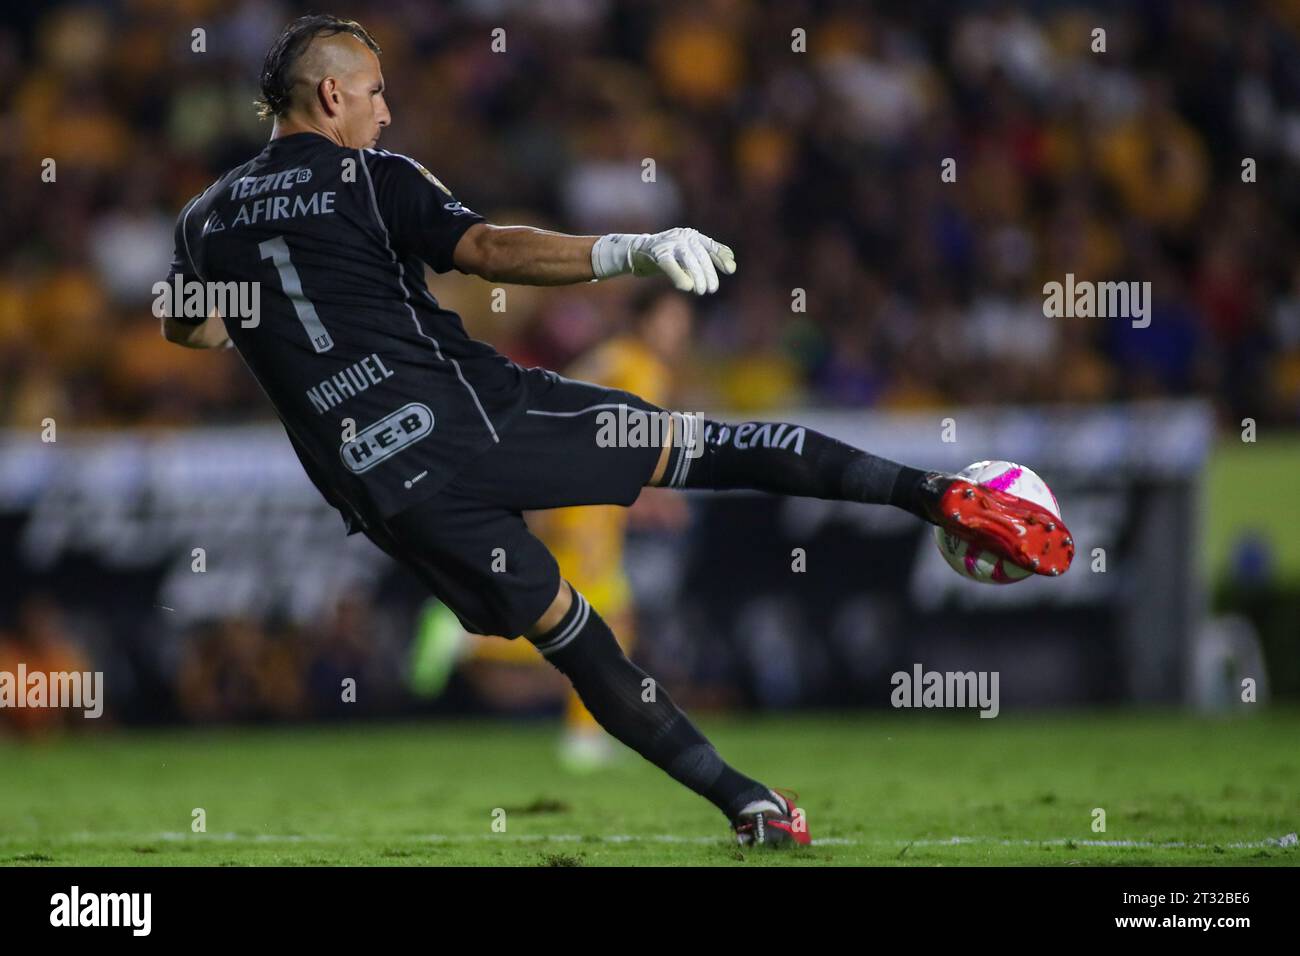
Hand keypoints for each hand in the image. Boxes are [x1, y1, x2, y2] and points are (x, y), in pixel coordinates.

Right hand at [591, 227, 736, 294]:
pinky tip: (687, 287)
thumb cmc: (667, 256)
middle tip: (711, 289)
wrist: (637, 252)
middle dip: (708, 273)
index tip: (730, 270)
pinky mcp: (657, 253)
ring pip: (688, 260)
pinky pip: (671, 265)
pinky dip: (680, 276)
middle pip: (700, 255)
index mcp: (692, 235)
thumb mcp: (687, 256)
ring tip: (701, 291)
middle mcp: (682, 236)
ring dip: (697, 277)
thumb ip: (706, 259)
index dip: (720, 257)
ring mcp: (669, 243)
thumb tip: (732, 266)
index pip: (710, 246)